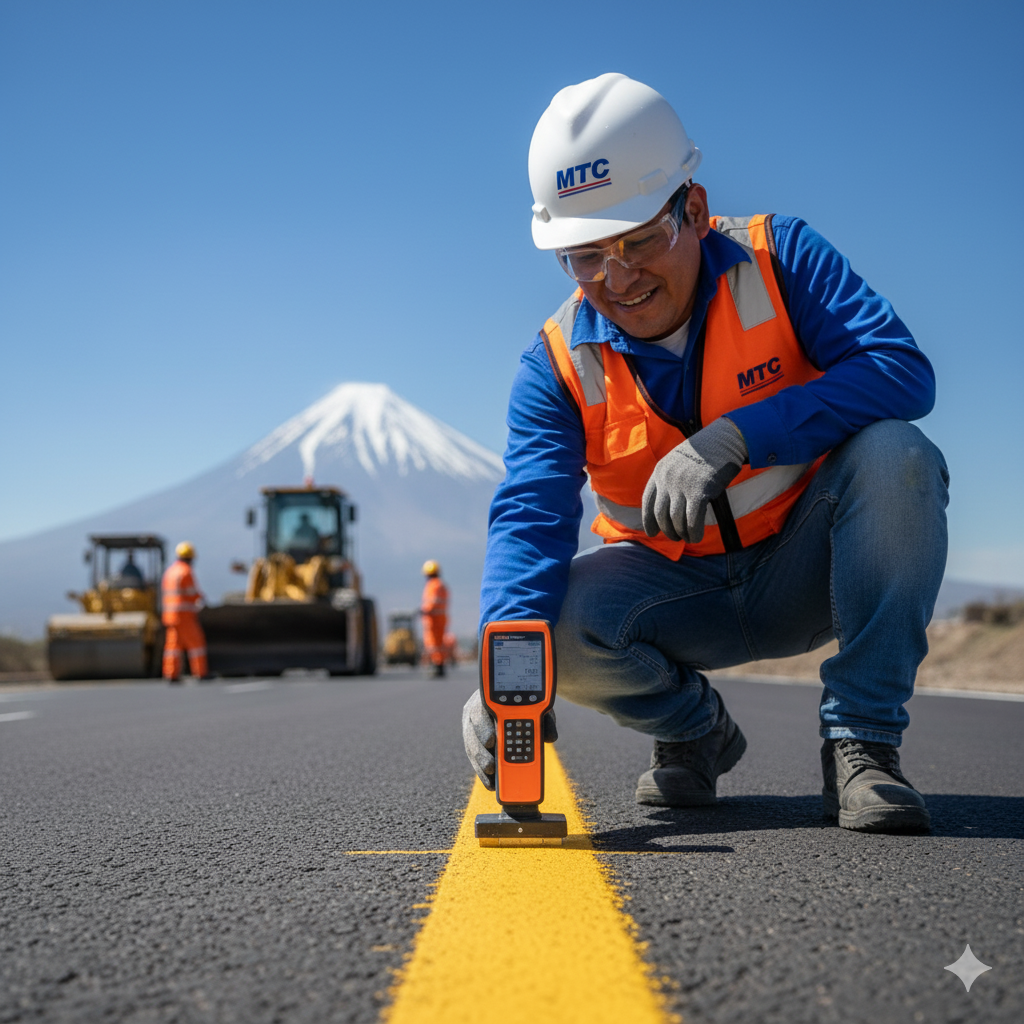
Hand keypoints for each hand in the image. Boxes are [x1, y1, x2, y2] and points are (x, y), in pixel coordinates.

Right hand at [461, 691, 558, 788]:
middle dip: (481, 752)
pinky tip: (492, 784)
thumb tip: (550, 737)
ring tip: (492, 781)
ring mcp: (472, 730)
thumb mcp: (534, 706)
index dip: (483, 727)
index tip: (491, 741)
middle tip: (491, 766)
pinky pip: (475, 760)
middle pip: (472, 734)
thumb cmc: (521, 703)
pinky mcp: (473, 744)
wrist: (513, 699)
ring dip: (480, 766)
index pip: (480, 711)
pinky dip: (483, 773)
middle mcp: (474, 714)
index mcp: (485, 701)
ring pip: (471, 749)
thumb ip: (542, 718)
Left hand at [641, 417, 746, 542]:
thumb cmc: (705, 452)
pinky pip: (692, 520)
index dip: (648, 520)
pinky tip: (697, 537)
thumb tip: (670, 507)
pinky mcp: (699, 491)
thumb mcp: (679, 462)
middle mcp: (667, 479)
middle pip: (660, 514)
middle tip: (676, 537)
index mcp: (660, 471)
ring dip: (681, 533)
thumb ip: (671, 480)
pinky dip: (694, 532)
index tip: (652, 533)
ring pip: (676, 519)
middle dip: (668, 530)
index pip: (647, 501)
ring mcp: (682, 485)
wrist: (724, 439)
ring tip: (688, 539)